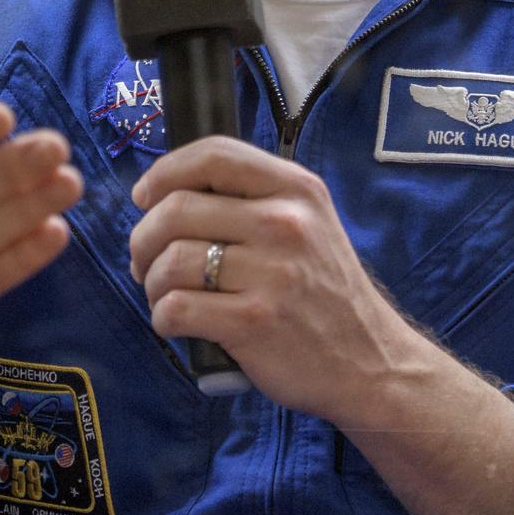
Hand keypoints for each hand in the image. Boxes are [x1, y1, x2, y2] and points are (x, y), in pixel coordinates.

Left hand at [129, 136, 410, 421]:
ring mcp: (271, 273)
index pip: (214, 155)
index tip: (145, 195)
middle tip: (144, 260)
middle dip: (144, 237)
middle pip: (177, 209)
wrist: (369, 360)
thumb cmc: (323, 289)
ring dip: (151, 281)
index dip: (166, 170)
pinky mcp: (253, 322)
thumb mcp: (308, 221)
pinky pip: (176, 308)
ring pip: (170, 260)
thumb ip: (253, 197)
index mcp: (296, 188)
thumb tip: (169, 192)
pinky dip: (162, 317)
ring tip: (163, 294)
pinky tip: (176, 322)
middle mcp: (285, 222)